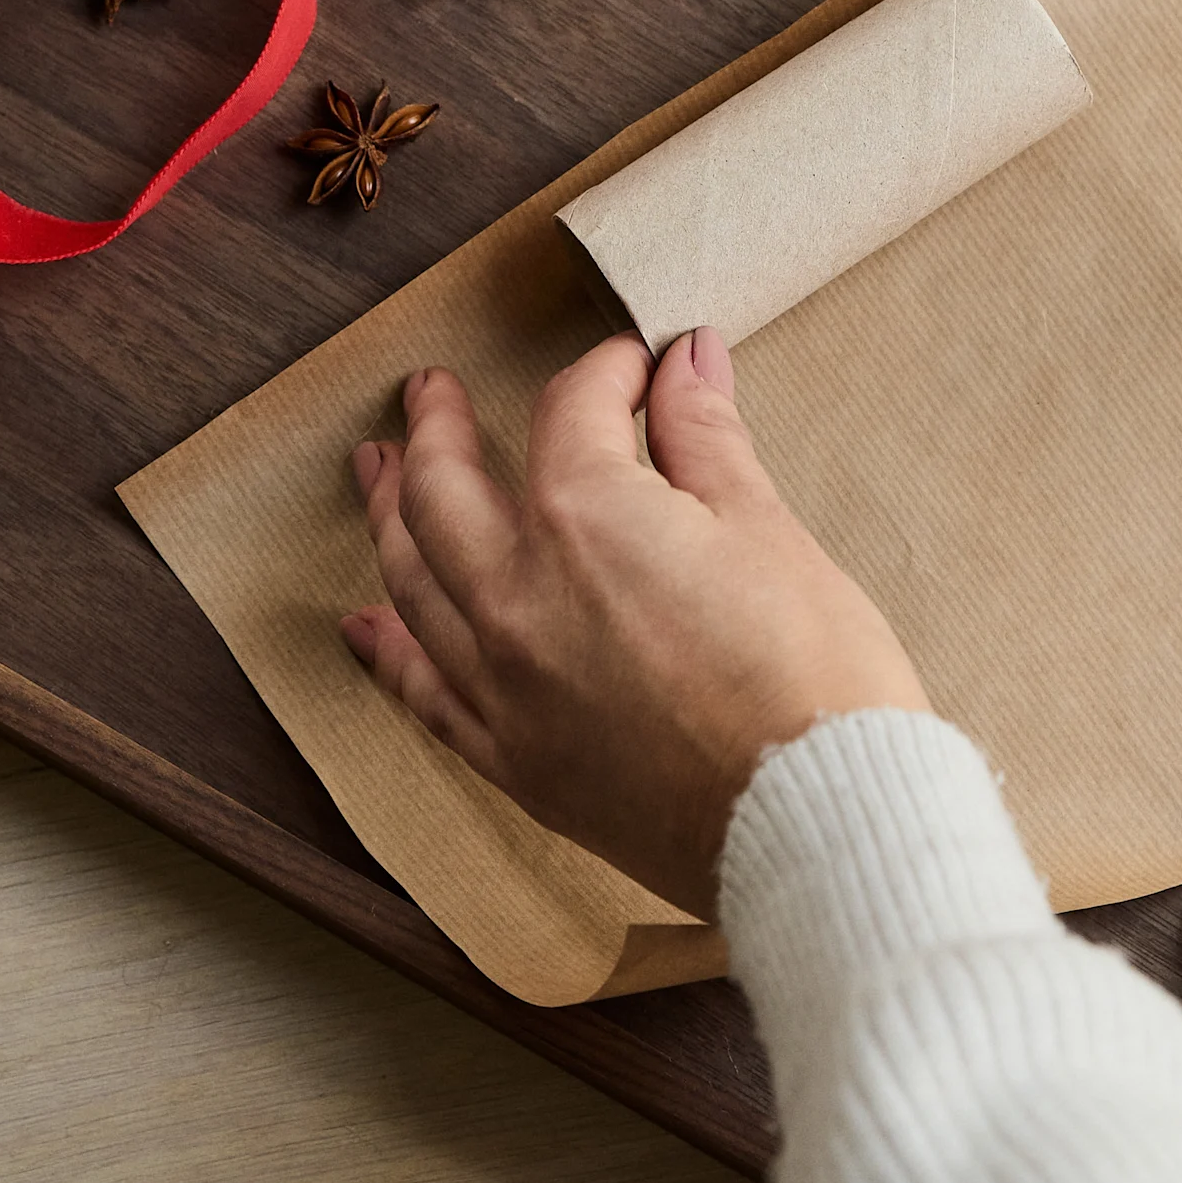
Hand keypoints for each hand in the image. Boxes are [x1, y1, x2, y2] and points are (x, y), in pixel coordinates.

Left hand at [340, 329, 927, 920]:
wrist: (816, 822)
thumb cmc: (812, 679)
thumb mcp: (767, 530)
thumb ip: (707, 439)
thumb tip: (685, 361)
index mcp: (587, 515)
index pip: (573, 411)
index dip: (607, 373)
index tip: (636, 367)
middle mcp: (518, 593)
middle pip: (445, 487)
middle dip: (437, 427)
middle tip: (429, 392)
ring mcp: (503, 684)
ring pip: (412, 581)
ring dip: (388, 516)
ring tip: (377, 475)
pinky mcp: (514, 760)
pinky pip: (424, 692)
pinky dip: (388, 650)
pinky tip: (365, 625)